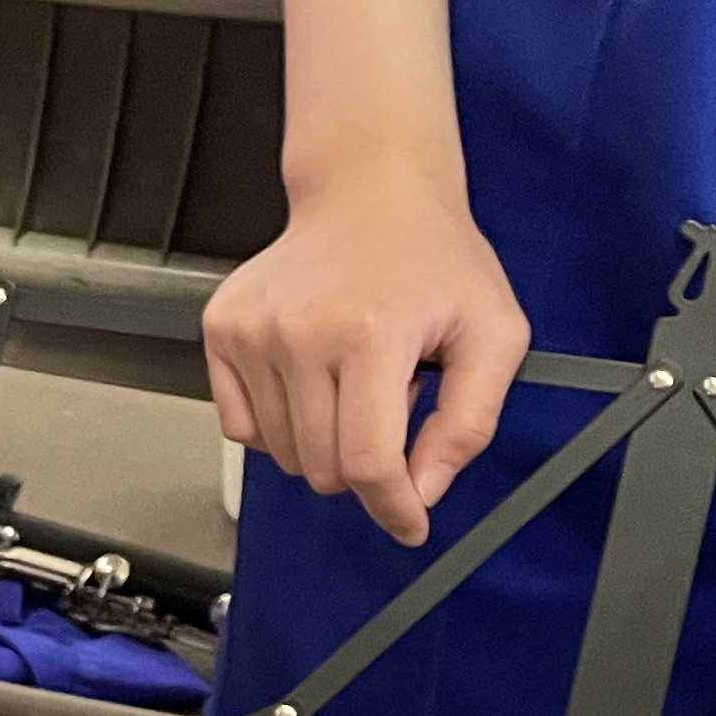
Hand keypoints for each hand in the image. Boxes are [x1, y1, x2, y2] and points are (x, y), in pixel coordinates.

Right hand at [204, 178, 529, 547]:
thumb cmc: (434, 260)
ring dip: (323, 443)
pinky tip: (310, 383)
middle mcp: (299, 333)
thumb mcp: (493, 333)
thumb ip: (470, 422)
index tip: (410, 523)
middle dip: (364, 465)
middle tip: (391, 406)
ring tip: (352, 382)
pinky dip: (279, 428)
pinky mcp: (221, 330)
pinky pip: (242, 427)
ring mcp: (251, 332)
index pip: (369, 462)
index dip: (393, 507)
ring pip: (282, 455)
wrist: (369, 192)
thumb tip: (423, 491)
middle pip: (323, 468)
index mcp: (370, 334)